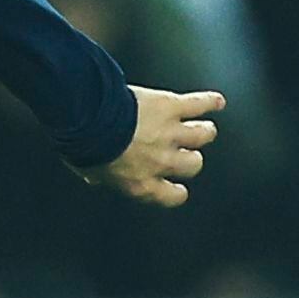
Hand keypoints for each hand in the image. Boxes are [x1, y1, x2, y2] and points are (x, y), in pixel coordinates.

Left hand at [96, 85, 221, 207]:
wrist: (87, 119)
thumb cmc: (83, 146)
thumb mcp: (89, 170)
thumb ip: (101, 177)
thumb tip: (98, 178)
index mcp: (141, 183)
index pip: (173, 195)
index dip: (177, 191)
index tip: (177, 186)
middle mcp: (161, 162)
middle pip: (193, 164)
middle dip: (189, 157)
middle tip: (182, 150)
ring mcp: (170, 133)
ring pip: (203, 135)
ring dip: (202, 131)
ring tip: (201, 128)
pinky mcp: (171, 107)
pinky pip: (200, 104)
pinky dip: (210, 101)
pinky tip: (216, 102)